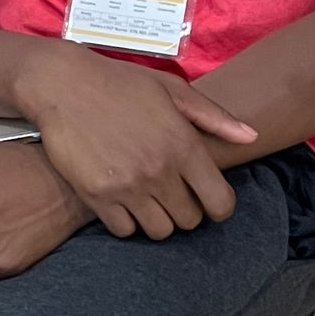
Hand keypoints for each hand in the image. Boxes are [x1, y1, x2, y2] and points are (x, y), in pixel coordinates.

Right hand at [14, 46, 257, 238]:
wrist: (63, 84)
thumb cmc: (121, 84)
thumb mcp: (172, 90)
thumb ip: (214, 117)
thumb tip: (251, 137)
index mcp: (184, 145)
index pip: (220, 202)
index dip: (219, 206)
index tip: (208, 200)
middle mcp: (159, 170)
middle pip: (190, 221)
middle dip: (186, 210)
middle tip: (173, 194)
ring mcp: (127, 186)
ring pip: (159, 231)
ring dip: (158, 219)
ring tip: (148, 198)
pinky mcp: (96, 196)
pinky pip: (124, 231)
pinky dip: (127, 222)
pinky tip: (123, 201)